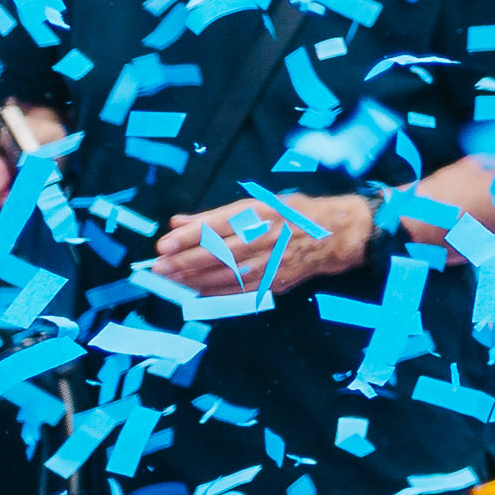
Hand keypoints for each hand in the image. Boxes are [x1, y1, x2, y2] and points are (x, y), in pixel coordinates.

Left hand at [141, 191, 361, 300]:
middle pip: (218, 252)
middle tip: (157, 267)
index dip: (188, 236)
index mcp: (261, 212)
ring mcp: (271, 262)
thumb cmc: (295, 214)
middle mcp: (266, 236)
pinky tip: (195, 291)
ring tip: (169, 279)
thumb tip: (179, 222)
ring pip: (225, 273)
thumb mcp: (260, 203)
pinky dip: (214, 291)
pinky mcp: (275, 281)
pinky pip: (239, 289)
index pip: (218, 225)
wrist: (337, 235)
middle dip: (184, 261)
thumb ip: (216, 216)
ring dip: (193, 279)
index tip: (162, 244)